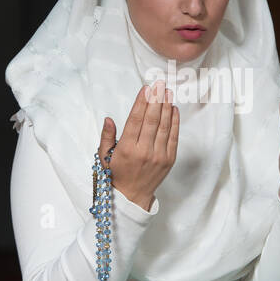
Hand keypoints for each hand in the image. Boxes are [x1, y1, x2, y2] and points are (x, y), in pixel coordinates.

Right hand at [98, 79, 178, 211]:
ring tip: (167, 92)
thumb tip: (109, 119)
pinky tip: (173, 109)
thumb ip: (106, 136)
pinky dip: (174, 121)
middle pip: (152, 120)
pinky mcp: (169, 159)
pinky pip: (173, 137)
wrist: (132, 196)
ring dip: (166, 107)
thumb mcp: (104, 156)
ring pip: (164, 126)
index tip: (146, 89)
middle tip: (159, 84)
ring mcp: (158, 156)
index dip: (141, 103)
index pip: (135, 120)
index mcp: (126, 149)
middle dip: (156, 99)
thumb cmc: (117, 174)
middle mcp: (144, 151)